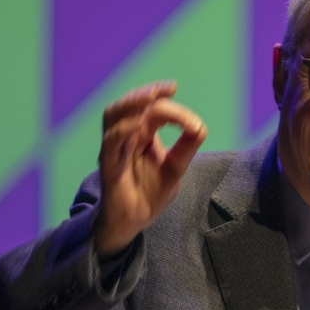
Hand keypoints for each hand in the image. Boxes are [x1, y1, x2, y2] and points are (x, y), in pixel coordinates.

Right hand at [93, 81, 206, 256]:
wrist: (134, 222)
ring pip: (113, 117)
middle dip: (146, 93)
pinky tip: (140, 124)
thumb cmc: (150, 193)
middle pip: (129, 106)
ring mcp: (114, 149)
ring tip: (150, 98)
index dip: (161, 97)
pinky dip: (124, 129)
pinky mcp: (108, 165)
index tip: (174, 88)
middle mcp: (126, 137)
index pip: (151, 109)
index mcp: (142, 134)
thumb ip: (185, 148)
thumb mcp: (175, 169)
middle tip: (166, 89)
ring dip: (131, 104)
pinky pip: (111, 142)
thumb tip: (200, 127)